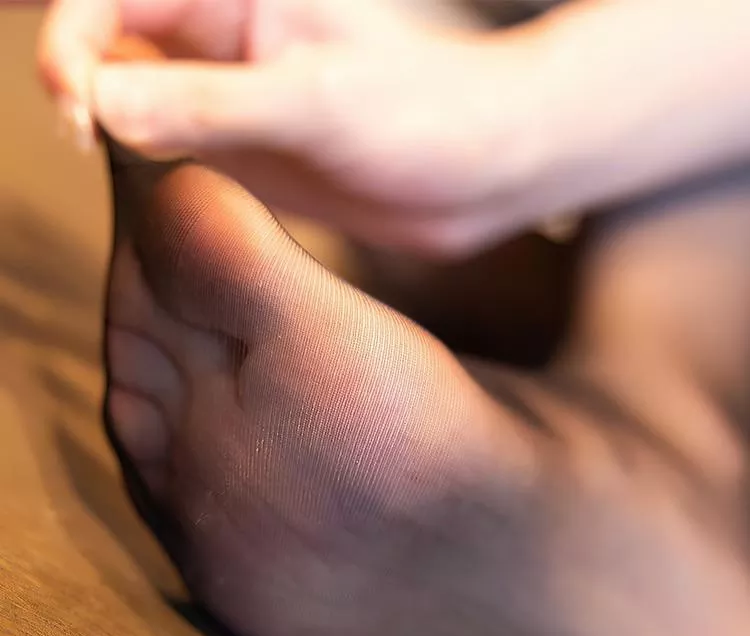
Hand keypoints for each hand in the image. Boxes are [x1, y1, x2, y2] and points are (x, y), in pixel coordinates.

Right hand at [32, 0, 547, 256]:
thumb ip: (209, 105)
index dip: (75, 39)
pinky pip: (161, 139)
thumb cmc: (426, 116)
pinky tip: (121, 169)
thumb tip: (102, 103)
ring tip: (90, 149)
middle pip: (107, 34)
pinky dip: (131, 153)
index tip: (79, 104)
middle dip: (73, 73)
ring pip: (126, 87)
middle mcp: (220, 32)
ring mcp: (224, 90)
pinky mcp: (236, 144)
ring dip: (94, 114)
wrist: (480, 173)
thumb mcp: (316, 105)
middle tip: (79, 132)